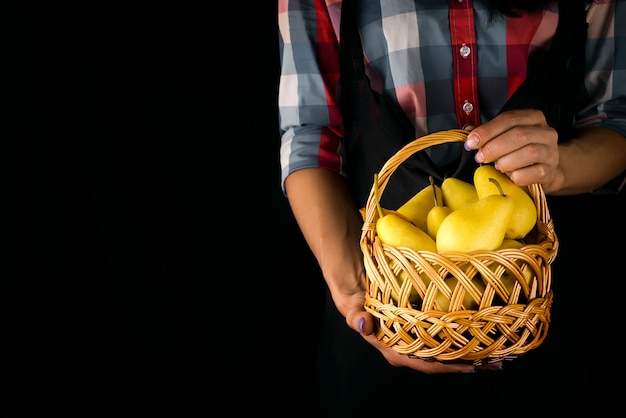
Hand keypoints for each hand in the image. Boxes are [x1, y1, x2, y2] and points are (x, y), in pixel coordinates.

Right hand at [340, 291, 503, 372]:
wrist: (356, 292)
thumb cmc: (356, 303)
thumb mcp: (353, 308)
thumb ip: (356, 317)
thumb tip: (365, 325)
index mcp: (395, 350)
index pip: (425, 363)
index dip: (449, 365)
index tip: (471, 365)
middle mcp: (409, 349)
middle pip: (443, 362)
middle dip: (468, 363)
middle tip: (495, 361)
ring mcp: (418, 340)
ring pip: (447, 351)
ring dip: (471, 353)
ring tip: (497, 354)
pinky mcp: (424, 329)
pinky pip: (446, 337)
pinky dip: (464, 337)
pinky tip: (482, 334)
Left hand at [463, 109, 559, 190]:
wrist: (543, 172)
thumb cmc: (519, 153)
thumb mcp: (504, 139)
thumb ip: (488, 134)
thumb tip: (468, 131)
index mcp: (533, 118)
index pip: (509, 119)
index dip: (488, 130)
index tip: (471, 142)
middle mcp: (546, 133)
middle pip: (519, 135)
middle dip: (494, 147)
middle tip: (480, 157)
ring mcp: (551, 152)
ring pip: (530, 152)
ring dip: (507, 161)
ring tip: (497, 167)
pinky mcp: (551, 172)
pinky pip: (537, 172)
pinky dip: (520, 176)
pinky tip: (511, 177)